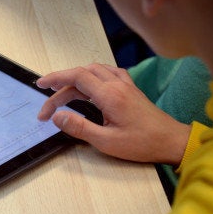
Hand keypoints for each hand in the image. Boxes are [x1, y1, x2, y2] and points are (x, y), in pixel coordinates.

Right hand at [36, 63, 190, 164]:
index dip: (56, 79)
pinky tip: (90, 83)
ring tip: (62, 89)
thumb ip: (79, 127)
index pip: (76, 77)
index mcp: (109, 96)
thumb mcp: (106, 142)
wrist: (171, 141)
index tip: (41, 85)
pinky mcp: (131, 90)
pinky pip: (109, 72)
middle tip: (47, 95)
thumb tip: (58, 117)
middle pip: (82, 73)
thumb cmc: (142, 143)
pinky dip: (93, 74)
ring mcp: (125, 85)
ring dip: (76, 76)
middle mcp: (117, 85)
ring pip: (95, 70)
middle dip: (61, 82)